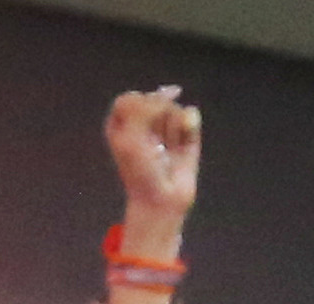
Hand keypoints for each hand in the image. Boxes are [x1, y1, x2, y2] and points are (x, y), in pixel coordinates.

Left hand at [104, 86, 201, 237]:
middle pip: (154, 100)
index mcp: (123, 122)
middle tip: (152, 144)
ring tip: (167, 149)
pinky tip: (182, 144)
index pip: (131, 98)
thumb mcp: (131, 135)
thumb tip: (172, 91)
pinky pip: (190, 116)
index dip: (138, 110)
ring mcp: (166, 127)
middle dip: (156, 119)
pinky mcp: (187, 135)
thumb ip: (146, 106)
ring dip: (172, 127)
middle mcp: (144, 122)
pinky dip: (188, 127)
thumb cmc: (140, 170)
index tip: (139, 129)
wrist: (161, 200)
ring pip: (173, 107)